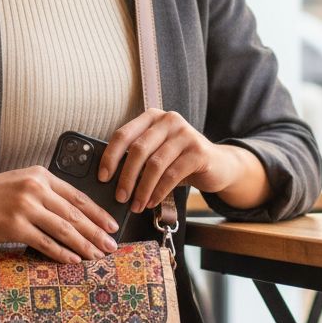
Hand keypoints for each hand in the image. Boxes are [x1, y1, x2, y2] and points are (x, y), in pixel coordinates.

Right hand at [0, 167, 120, 263]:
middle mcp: (35, 188)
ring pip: (64, 229)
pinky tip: (74, 261)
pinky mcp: (14, 227)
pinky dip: (62, 253)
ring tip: (97, 256)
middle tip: (112, 246)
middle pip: (75, 214)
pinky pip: (45, 243)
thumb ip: (43, 192)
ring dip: (84, 245)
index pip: (77, 195)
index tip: (112, 225)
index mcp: (40, 175)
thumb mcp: (19, 182)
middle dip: (97, 232)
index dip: (98, 213)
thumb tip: (71, 213)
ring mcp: (25, 207)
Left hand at [98, 108, 267, 211]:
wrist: (218, 165)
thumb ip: (137, 158)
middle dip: (126, 176)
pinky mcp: (198, 151)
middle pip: (138, 149)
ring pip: (155, 164)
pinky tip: (152, 202)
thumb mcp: (156, 154)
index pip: (123, 134)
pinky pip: (172, 174)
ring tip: (136, 205)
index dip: (110, 156)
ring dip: (142, 189)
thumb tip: (109, 178)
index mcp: (152, 117)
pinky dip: (159, 191)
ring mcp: (185, 134)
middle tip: (120, 197)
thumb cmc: (179, 161)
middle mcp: (168, 120)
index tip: (102, 177)